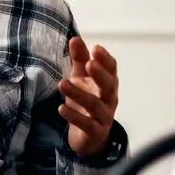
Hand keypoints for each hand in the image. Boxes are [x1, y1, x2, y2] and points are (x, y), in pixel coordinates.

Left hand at [59, 37, 118, 156]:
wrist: (89, 137)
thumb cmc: (86, 101)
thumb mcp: (82, 79)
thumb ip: (80, 60)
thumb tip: (75, 38)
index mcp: (108, 83)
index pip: (112, 69)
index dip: (105, 59)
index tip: (96, 48)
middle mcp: (109, 99)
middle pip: (109, 86)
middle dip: (100, 74)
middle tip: (89, 63)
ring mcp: (104, 116)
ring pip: (95, 105)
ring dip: (79, 94)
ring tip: (63, 83)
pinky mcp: (95, 132)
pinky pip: (87, 124)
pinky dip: (74, 116)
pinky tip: (61, 108)